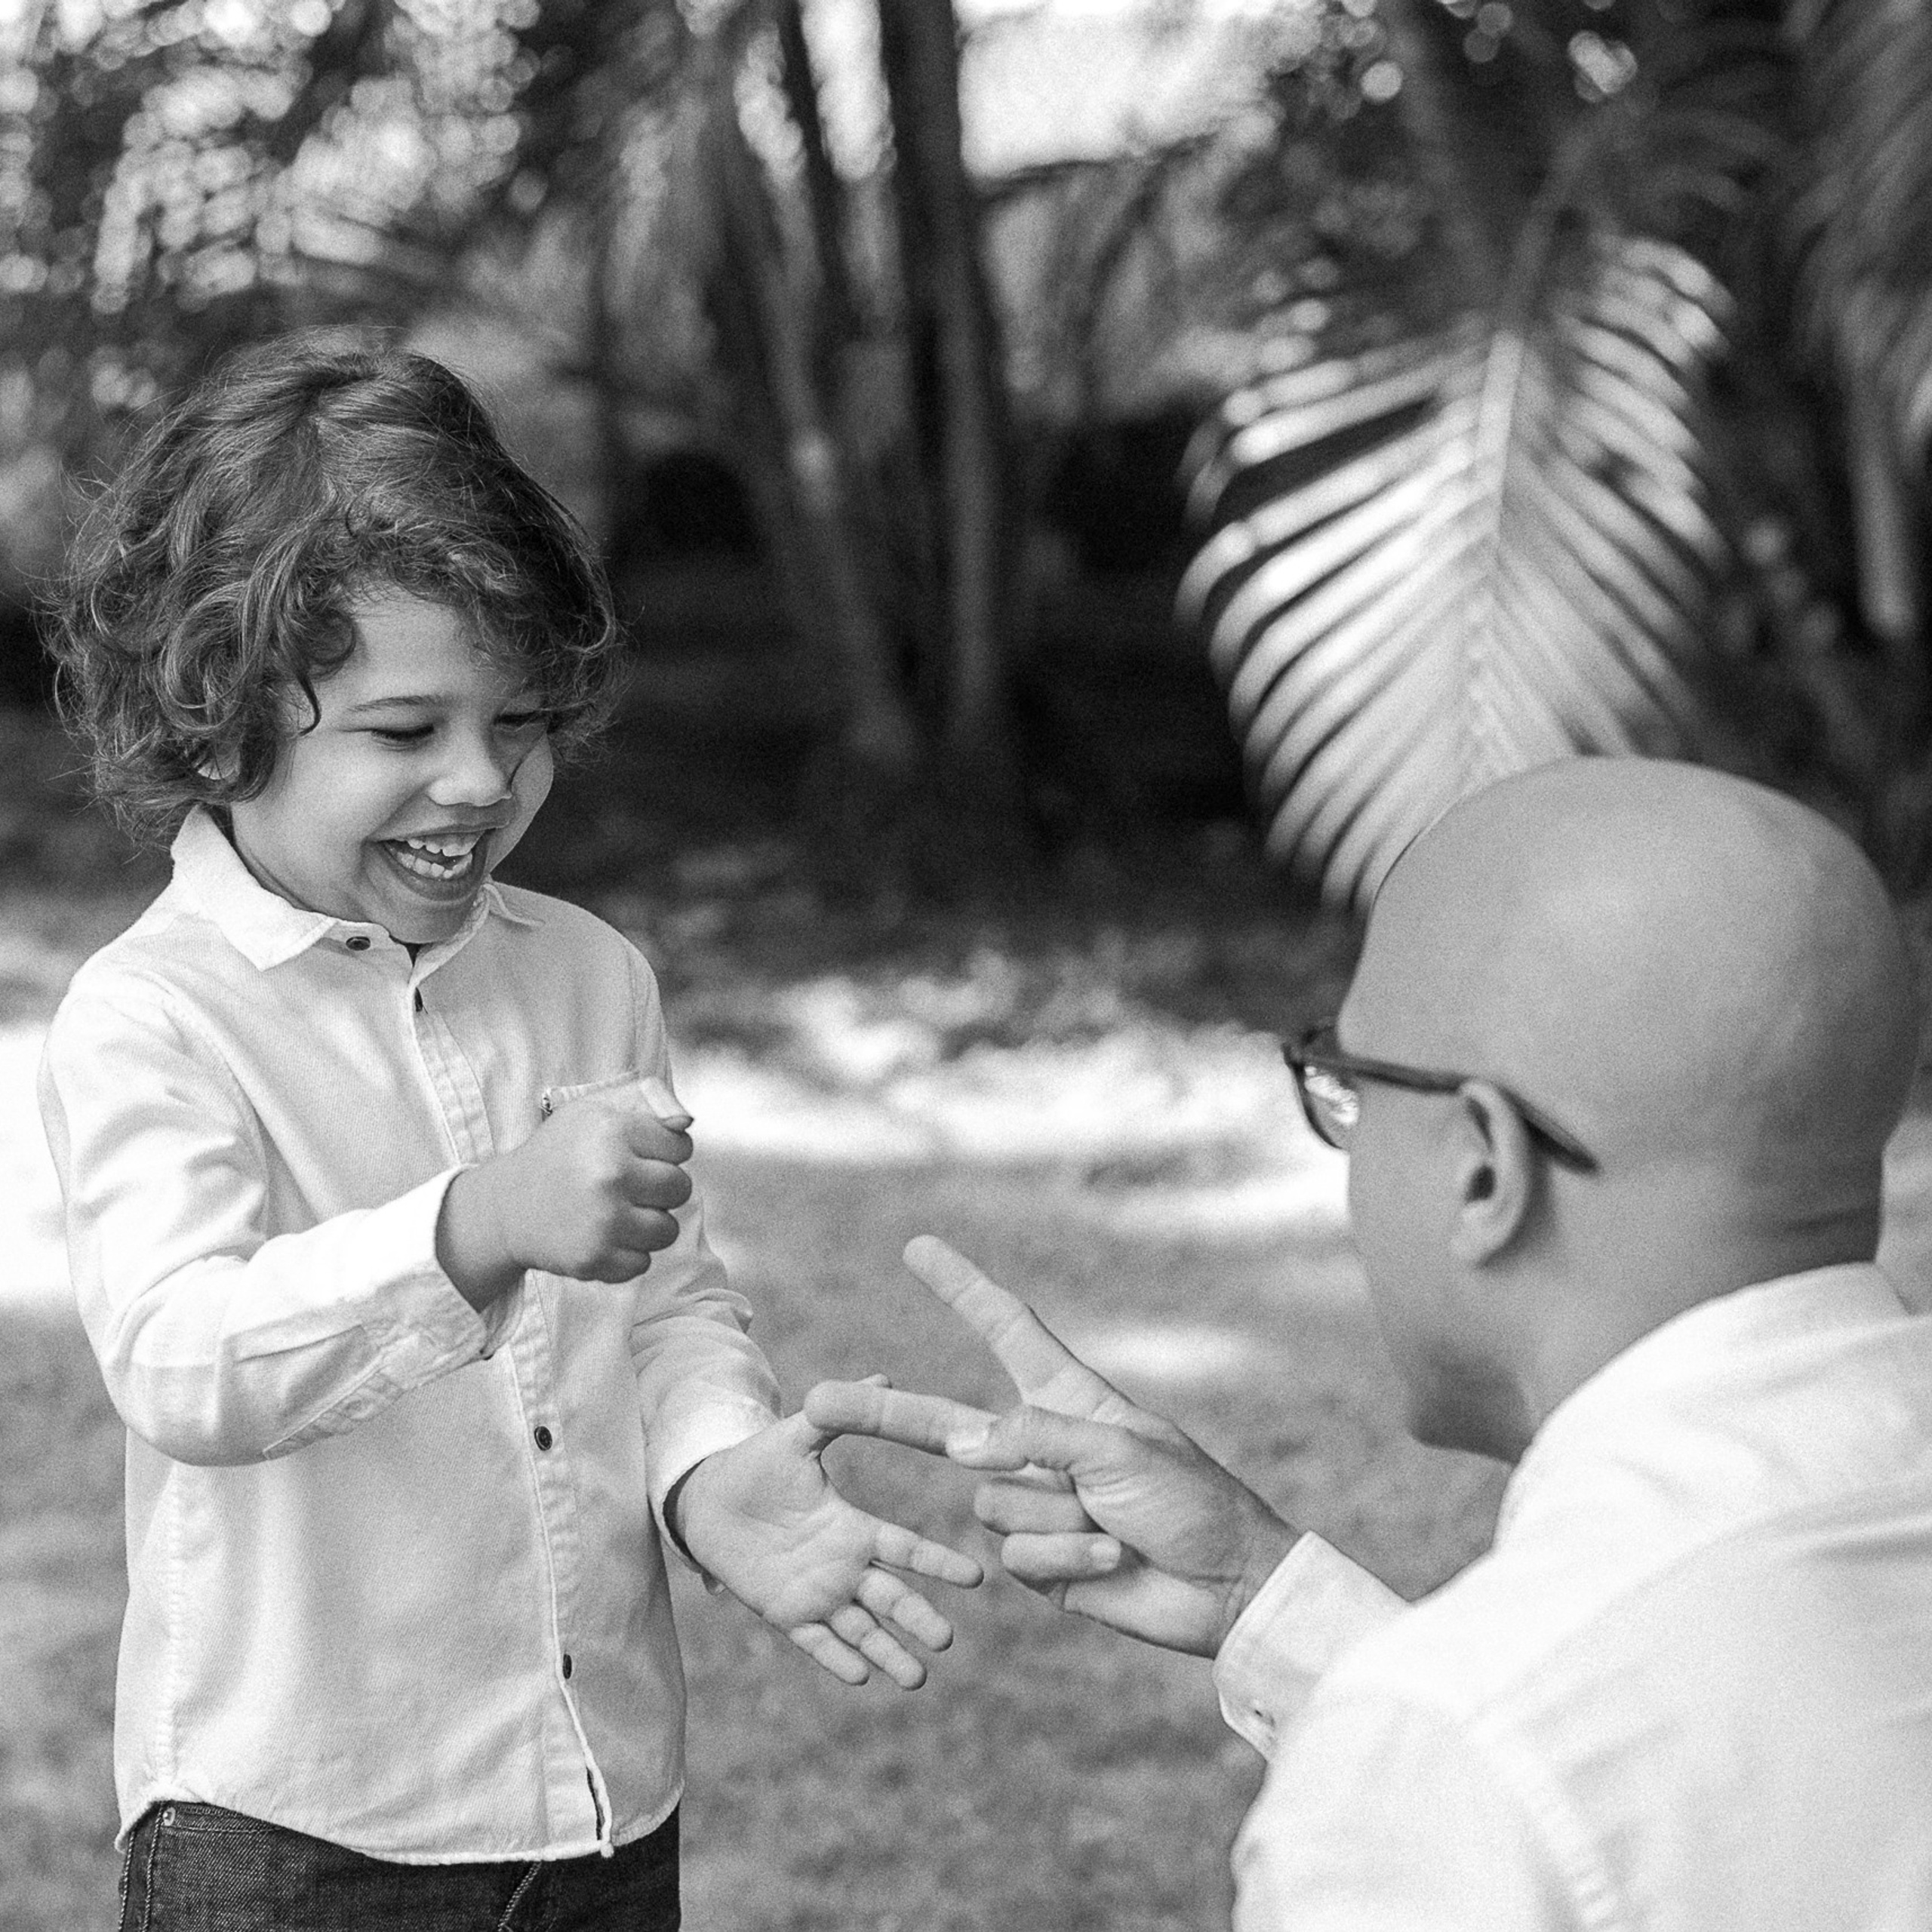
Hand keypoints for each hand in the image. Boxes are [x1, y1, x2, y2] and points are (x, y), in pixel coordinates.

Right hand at [437, 1076, 695, 1308]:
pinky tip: (602, 1236)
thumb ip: (646, 1102)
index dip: (665, 1152)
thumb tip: (686, 1121)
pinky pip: (642, 1263)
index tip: (639, 1155)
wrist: (508, 1205)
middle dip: (662, 1188)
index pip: (681, 1147)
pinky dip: (626, 1255)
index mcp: (614, 1131)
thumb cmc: (561, 1152)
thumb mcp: (595, 1110)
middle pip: (680, 1188)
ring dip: (649, 1225)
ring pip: (667, 1230)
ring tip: (617, 1212)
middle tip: (629, 1186)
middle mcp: (610, 1175)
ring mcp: (602, 1221)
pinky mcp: (593, 1259)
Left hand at [670, 1392, 983, 1689]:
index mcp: (853, 1528)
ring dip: (889, 1653)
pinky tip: (860, 1676)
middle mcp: (844, 1567)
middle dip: (919, 1619)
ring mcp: (817, 1594)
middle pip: (891, 1599)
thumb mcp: (798, 1436)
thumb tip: (885, 1378)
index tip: (975, 1577)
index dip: (937, 1562)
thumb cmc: (757, 1464)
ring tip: (916, 1678)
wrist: (707, 1498)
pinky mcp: (785, 1614)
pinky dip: (837, 1659)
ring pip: (862, 1630)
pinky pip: (816, 1642)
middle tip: (946, 1640)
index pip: (905, 1549)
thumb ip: (836, 1415)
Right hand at [804, 1238, 1299, 1656]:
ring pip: (991, 1503)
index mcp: (1068, 1398)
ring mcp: (1037, 1504)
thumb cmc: (1189, 1500)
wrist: (1224, 1586)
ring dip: (1055, 1520)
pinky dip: (1063, 1559)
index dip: (960, 1288)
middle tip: (815, 1403)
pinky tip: (1110, 1562)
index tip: (920, 1248)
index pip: (1005, 1329)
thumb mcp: (1119, 1450)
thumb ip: (1036, 1439)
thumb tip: (960, 1446)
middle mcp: (1041, 1446)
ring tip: (1113, 1526)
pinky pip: (1015, 1554)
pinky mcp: (1039, 1561)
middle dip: (883, 1416)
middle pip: (945, 1425)